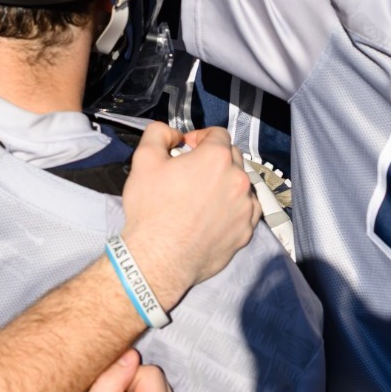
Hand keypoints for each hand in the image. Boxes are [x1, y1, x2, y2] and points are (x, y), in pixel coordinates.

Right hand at [119, 123, 259, 309]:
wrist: (159, 258)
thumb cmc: (151, 209)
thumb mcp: (144, 160)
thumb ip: (159, 133)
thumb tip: (175, 135)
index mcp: (217, 158)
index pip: (217, 134)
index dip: (200, 137)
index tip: (186, 149)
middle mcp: (238, 179)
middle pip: (232, 157)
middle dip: (213, 159)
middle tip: (192, 173)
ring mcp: (246, 207)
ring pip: (241, 184)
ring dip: (226, 183)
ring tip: (203, 196)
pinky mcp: (246, 232)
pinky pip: (246, 210)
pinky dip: (234, 207)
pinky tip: (215, 214)